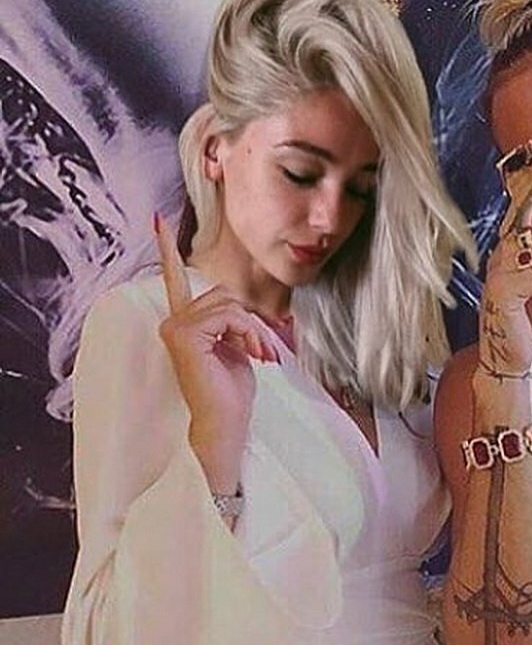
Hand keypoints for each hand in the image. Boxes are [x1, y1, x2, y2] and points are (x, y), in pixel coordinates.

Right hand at [154, 213, 279, 483]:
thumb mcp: (237, 349)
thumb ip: (232, 324)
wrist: (226, 423)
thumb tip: (239, 311)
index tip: (157, 221)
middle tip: (262, 351)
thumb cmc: (233, 394)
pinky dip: (248, 333)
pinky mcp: (183, 334)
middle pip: (221, 293)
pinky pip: (229, 315)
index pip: (176, 281)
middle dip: (249, 321)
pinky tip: (252, 355)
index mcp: (185, 324)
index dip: (167, 252)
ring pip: (228, 304)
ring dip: (252, 330)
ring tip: (259, 355)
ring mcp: (174, 327)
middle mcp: (173, 322)